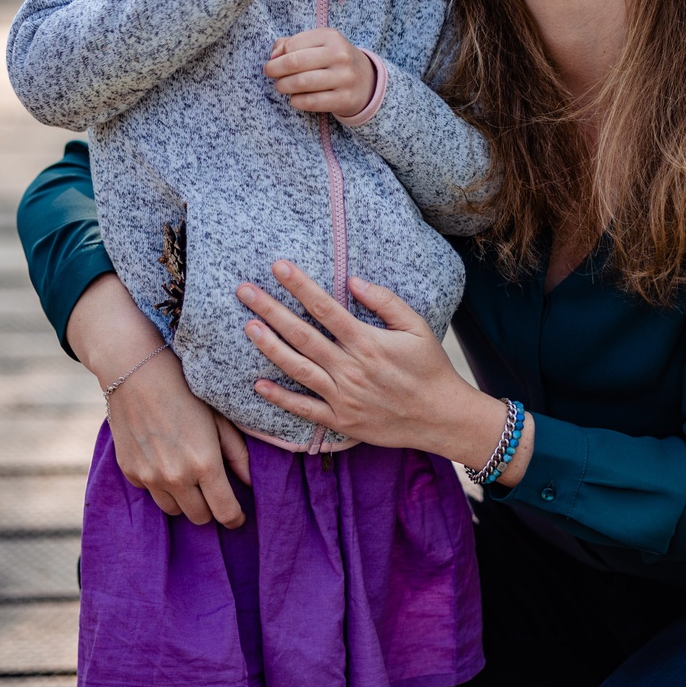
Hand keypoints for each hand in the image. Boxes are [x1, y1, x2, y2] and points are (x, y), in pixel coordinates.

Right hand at [67, 272, 250, 526]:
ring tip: (191, 478)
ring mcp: (149, 477)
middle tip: (215, 493)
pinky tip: (166, 462)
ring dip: (186, 501)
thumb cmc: (186, 388)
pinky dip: (162, 486)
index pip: (225, 512)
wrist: (136, 372)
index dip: (235, 518)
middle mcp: (176, 477)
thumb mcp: (219, 417)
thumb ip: (236, 453)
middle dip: (211, 509)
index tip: (238, 516)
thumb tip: (249, 482)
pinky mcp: (130, 471)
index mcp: (204, 464)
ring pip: (173, 510)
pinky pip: (151, 492)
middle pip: (199, 517)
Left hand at [235, 262, 533, 482]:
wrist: (441, 417)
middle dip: (270, 310)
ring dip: (269, 347)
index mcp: (368, 342)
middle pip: (302, 335)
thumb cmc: (430, 368)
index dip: (300, 286)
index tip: (279, 266)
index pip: (325, 308)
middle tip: (244, 291)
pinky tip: (258, 384)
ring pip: (297, 368)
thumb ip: (386, 302)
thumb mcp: (418, 327)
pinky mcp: (341, 420)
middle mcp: (350, 368)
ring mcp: (343, 396)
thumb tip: (353, 281)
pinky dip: (280, 397)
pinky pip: (304, 408)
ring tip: (247, 327)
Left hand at [264, 29, 375, 117]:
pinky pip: (312, 102)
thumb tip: (274, 55)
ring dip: (283, 86)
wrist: (366, 81)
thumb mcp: (318, 44)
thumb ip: (292, 43)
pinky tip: (295, 99)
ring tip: (281, 86)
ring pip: (302, 82)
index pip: (293, 44)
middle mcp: (340, 55)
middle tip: (270, 73)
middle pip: (295, 62)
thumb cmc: (333, 60)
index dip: (278, 54)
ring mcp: (344, 78)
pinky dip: (297, 101)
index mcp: (331, 37)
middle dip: (275, 69)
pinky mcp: (344, 98)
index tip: (273, 60)